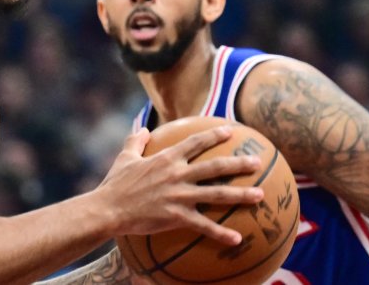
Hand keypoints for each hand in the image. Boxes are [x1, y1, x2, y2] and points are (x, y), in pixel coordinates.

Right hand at [98, 126, 262, 244]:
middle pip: (215, 166)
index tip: (231, 131)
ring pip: (217, 193)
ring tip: (260, 196)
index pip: (196, 142)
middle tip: (257, 162)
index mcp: (166, 158)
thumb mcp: (125, 157)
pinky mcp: (177, 217)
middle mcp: (177, 174)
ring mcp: (179, 196)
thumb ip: (135, 141)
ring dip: (241, 195)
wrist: (108, 209)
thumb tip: (143, 129)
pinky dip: (221, 233)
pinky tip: (237, 239)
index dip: (214, 135)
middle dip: (238, 163)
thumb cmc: (115, 184)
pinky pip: (204, 225)